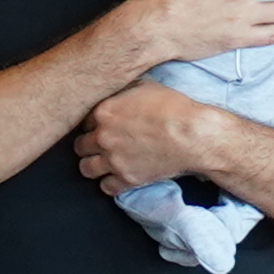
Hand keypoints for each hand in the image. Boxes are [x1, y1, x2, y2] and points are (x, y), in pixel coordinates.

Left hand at [74, 83, 227, 195]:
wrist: (192, 134)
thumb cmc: (174, 108)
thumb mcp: (146, 86)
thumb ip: (123, 91)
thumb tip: (117, 92)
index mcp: (104, 112)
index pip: (84, 121)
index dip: (94, 124)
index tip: (102, 126)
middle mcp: (103, 137)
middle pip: (80, 146)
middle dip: (89, 144)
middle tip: (102, 144)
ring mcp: (113, 160)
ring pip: (86, 169)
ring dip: (93, 165)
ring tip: (103, 162)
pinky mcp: (127, 179)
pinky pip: (106, 187)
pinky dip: (110, 183)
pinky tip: (117, 176)